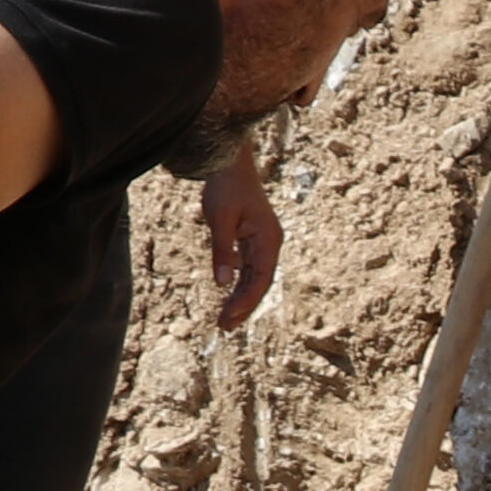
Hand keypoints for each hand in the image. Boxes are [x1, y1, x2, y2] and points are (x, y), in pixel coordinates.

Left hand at [201, 139, 283, 329]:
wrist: (230, 162)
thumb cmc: (226, 186)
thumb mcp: (220, 218)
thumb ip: (222, 250)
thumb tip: (222, 283)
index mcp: (268, 239)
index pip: (260, 279)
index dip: (246, 302)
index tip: (228, 318)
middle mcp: (270, 243)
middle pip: (259, 283)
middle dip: (243, 306)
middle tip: (224, 328)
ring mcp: (262, 242)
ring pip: (254, 278)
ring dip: (241, 299)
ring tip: (225, 321)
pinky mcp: (252, 239)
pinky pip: (248, 268)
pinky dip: (238, 284)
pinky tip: (228, 298)